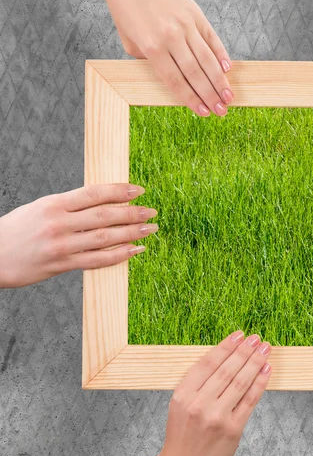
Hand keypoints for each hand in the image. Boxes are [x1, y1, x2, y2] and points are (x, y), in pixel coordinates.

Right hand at [0, 184, 155, 287]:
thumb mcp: (40, 208)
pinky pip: (97, 260)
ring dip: (132, 233)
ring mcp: (61, 245)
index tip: (139, 190)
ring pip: (104, 238)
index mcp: (53, 204)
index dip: (119, 191)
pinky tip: (135, 250)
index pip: (93, 193)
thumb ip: (69, 206)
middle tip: (152, 212)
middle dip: (132, 213)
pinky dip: (119, 255)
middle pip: (104, 215)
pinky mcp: (61, 265)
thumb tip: (104, 201)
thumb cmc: (16, 231)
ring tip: (151, 229)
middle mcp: (58, 223)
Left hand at [100, 0, 232, 116]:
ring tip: (229, 96)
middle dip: (210, 95)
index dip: (192, 99)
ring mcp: (185, 23)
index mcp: (153, 47)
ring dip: (220, 81)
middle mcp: (171, 36)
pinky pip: (212, 38)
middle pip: (195, 73)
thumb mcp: (132, 44)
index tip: (204, 113)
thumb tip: (176, 80)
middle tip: (222, 111)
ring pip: (207, 59)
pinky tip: (227, 70)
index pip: (176, 81)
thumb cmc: (128, 15)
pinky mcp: (195, 13)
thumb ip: (152, 64)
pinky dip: (221, 55)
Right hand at [157, 330, 271, 455]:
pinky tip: (266, 369)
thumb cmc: (183, 433)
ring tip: (265, 348)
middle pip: (227, 370)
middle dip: (244, 351)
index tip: (239, 334)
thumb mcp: (180, 404)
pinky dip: (260, 382)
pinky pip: (250, 400)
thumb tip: (226, 355)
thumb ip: (198, 383)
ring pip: (241, 382)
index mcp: (183, 394)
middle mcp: (199, 404)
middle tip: (256, 338)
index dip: (226, 346)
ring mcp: (217, 417)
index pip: (208, 363)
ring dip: (255, 362)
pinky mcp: (232, 429)